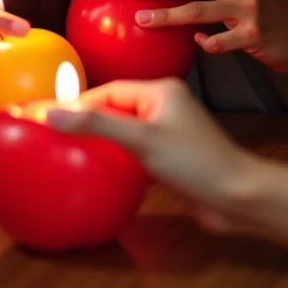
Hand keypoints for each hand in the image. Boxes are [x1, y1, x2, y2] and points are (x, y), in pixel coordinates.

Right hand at [46, 78, 253, 231]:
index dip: (79, 102)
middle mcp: (164, 105)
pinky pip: (135, 149)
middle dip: (87, 118)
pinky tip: (101, 168)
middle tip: (57, 131)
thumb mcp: (142, 140)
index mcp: (160, 90)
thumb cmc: (194, 161)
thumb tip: (52, 112)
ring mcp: (169, 130)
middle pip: (115, 107)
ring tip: (72, 148)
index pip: (110, 90)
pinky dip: (118, 155)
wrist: (237, 196)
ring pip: (125, 129)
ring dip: (102, 138)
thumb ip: (96, 125)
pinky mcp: (171, 154)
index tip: (50, 114)